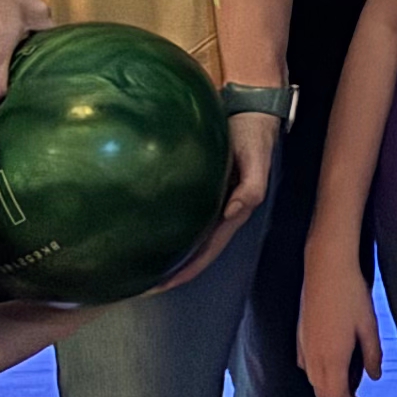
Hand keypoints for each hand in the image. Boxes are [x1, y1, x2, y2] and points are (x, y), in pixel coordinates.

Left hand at [155, 112, 279, 290]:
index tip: (158, 286)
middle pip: (194, 254)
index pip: (206, 253)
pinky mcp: (200, 189)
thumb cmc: (254, 135)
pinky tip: (146, 231)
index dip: (184, 273)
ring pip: (187, 239)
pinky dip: (165, 230)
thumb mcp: (257, 158)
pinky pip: (182, 217)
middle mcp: (220, 214)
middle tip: (138, 285)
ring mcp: (209, 203)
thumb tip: (232, 213)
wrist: (251, 110)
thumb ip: (251, 187)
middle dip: (170, 273)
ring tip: (139, 268)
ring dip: (167, 256)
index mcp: (233, 214)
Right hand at [296, 248, 382, 396]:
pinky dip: (316, 375)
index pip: (336, 396)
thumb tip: (374, 377)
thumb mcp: (369, 326)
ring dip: (326, 390)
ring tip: (345, 389)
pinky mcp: (300, 335)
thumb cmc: (351, 294)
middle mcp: (314, 355)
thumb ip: (372, 355)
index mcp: (333, 357)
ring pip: (312, 380)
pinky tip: (329, 367)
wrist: (326, 268)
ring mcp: (304, 345)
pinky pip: (306, 365)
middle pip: (321, 392)